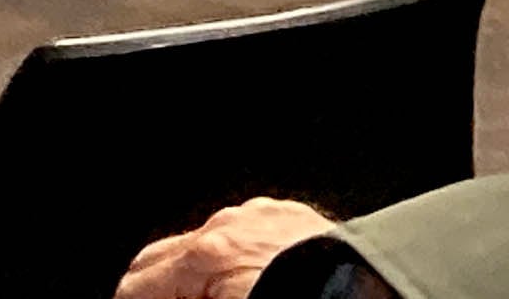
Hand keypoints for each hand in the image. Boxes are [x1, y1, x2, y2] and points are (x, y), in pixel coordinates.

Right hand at [116, 199, 341, 298]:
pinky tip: (244, 289)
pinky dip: (230, 263)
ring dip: (191, 278)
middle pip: (160, 257)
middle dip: (154, 292)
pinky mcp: (293, 219)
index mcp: (209, 254)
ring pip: (202, 244)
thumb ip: (182, 296)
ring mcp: (266, 218)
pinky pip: (245, 236)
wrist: (372, 290)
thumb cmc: (309, 298)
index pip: (136, 284)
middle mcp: (235, 224)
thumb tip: (164, 296)